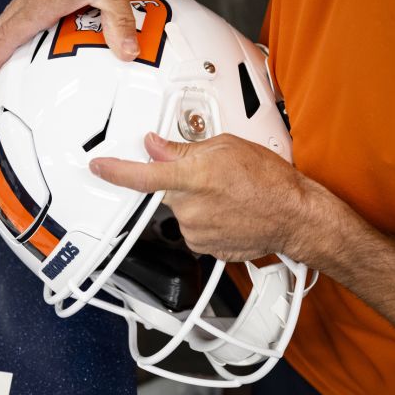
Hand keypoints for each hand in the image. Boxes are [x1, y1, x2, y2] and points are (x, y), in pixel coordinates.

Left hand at [89, 133, 355, 266]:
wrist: (295, 217)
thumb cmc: (270, 181)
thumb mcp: (228, 147)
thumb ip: (185, 149)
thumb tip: (157, 146)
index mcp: (193, 178)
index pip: (142, 176)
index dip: (115, 171)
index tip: (99, 167)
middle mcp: (190, 208)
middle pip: (165, 193)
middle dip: (180, 184)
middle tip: (211, 179)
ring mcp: (196, 231)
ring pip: (180, 212)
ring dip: (195, 203)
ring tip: (227, 196)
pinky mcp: (205, 248)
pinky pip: (194, 230)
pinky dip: (206, 220)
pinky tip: (228, 213)